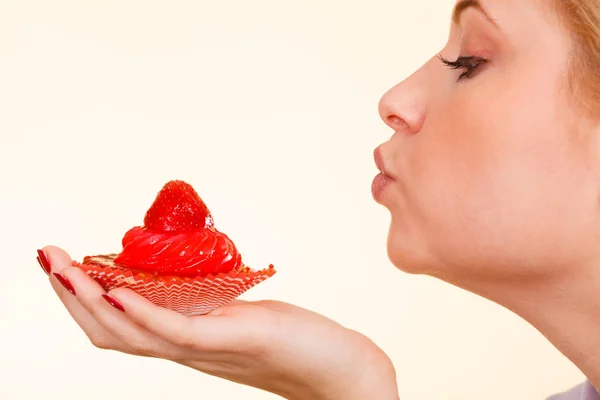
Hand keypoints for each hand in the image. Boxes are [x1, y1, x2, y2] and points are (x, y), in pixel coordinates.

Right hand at [40, 246, 399, 399]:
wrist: (341, 371)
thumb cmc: (296, 340)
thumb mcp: (242, 313)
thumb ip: (214, 304)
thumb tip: (195, 277)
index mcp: (185, 341)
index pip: (118, 327)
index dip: (82, 300)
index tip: (63, 263)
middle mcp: (186, 349)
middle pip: (109, 332)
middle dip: (69, 295)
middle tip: (45, 256)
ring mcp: (206, 348)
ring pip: (130, 334)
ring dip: (89, 300)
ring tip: (63, 267)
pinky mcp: (234, 340)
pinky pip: (176, 332)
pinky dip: (140, 313)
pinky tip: (117, 291)